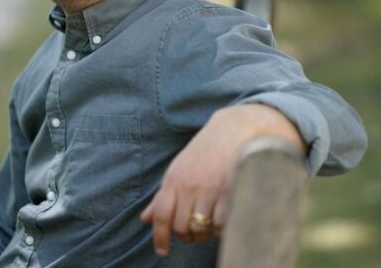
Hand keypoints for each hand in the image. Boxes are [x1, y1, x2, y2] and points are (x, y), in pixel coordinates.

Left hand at [139, 103, 305, 255]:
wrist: (235, 130)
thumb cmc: (204, 152)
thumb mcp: (179, 170)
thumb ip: (163, 196)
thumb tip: (145, 219)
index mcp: (174, 179)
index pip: (162, 214)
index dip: (160, 236)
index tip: (163, 250)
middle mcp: (190, 186)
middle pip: (181, 227)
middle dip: (186, 236)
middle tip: (194, 233)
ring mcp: (211, 190)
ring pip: (202, 228)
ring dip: (205, 234)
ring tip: (209, 224)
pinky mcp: (231, 192)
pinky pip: (222, 224)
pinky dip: (221, 228)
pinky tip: (223, 218)